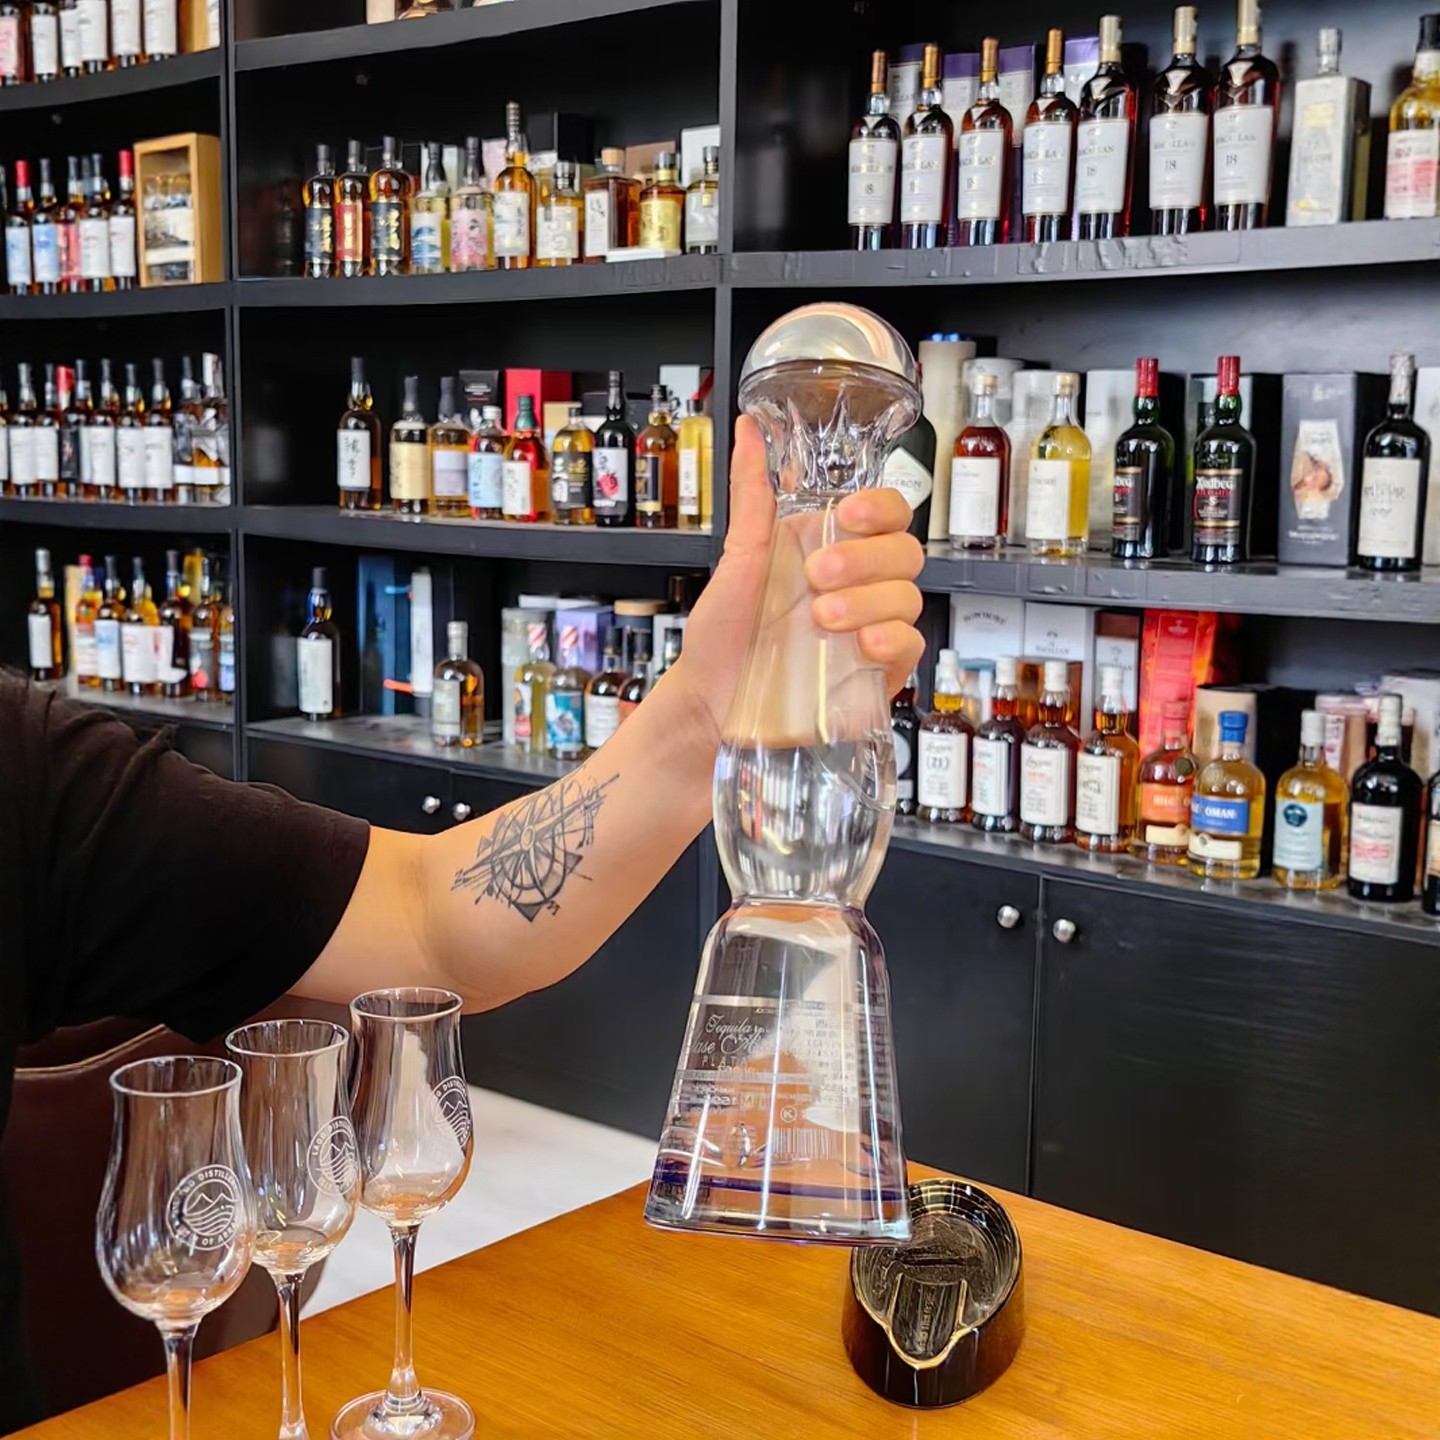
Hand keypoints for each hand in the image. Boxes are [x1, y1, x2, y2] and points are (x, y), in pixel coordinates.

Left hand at [674, 414, 925, 740]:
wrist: (711, 703)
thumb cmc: (722, 634)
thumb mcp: (736, 558)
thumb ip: (752, 495)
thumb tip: (747, 429)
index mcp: (831, 548)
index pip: (888, 512)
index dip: (879, 508)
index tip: (845, 517)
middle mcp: (858, 586)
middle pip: (907, 550)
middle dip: (865, 559)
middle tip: (817, 577)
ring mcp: (871, 629)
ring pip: (909, 596)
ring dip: (869, 601)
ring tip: (823, 619)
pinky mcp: (877, 674)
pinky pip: (910, 647)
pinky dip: (891, 641)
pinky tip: (860, 645)